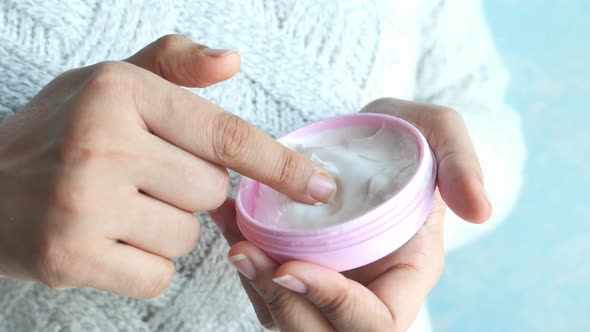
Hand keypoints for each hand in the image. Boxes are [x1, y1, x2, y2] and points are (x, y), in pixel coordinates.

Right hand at [0, 35, 335, 297]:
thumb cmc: (57, 133)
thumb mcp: (110, 82)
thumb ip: (175, 65)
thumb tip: (232, 60)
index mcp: (120, 93)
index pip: (226, 135)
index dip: (282, 164)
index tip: (321, 187)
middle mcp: (102, 143)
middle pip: (212, 193)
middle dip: (191, 192)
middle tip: (144, 180)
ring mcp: (83, 203)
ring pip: (187, 238)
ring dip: (166, 229)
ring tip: (119, 208)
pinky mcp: (71, 256)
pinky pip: (157, 275)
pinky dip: (143, 265)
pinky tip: (107, 240)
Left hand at [211, 98, 491, 330]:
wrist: (364, 138)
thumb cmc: (402, 136)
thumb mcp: (438, 133)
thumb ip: (462, 164)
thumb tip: (481, 212)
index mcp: (407, 275)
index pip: (377, 321)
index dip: (338, 304)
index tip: (294, 265)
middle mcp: (366, 291)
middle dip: (283, 304)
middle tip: (246, 254)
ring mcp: (328, 284)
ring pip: (286, 318)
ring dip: (255, 289)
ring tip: (231, 240)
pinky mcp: (296, 268)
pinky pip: (264, 287)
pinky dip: (242, 261)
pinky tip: (225, 221)